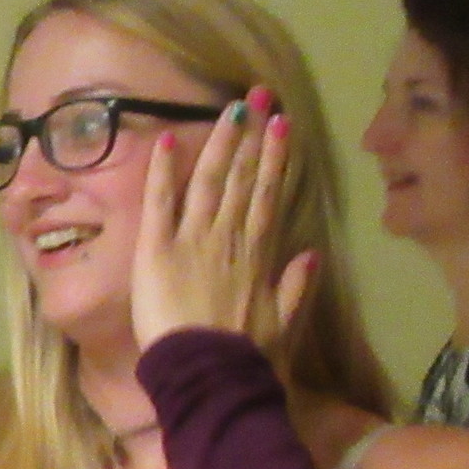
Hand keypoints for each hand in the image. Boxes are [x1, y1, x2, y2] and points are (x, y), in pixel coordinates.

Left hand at [131, 88, 315, 355]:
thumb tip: (312, 255)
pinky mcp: (156, 248)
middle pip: (243, 177)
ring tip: (231, 107)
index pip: (268, 194)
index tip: (282, 124)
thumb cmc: (246, 357)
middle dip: (252, 134)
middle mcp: (228, 236)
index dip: (275, 158)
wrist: (209, 373)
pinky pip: (160, 201)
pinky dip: (164, 169)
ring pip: (210, 179)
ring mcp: (193, 238)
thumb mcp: (282, 324)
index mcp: (257, 253)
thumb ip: (296, 288)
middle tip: (259, 95)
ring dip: (221, 141)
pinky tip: (167, 137)